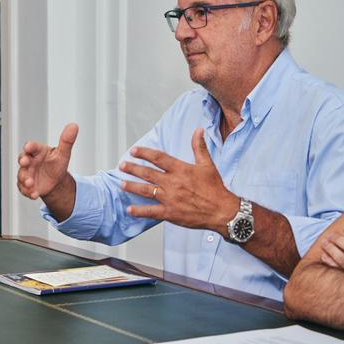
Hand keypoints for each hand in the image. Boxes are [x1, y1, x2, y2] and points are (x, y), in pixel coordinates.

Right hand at [17, 123, 77, 199]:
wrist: (55, 181)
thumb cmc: (56, 164)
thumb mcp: (63, 153)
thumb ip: (66, 141)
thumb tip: (74, 126)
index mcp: (38, 151)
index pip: (33, 146)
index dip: (30, 146)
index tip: (29, 146)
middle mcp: (30, 161)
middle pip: (22, 159)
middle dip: (23, 161)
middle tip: (24, 163)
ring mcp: (27, 173)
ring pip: (22, 175)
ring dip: (25, 179)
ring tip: (31, 183)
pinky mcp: (26, 185)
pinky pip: (24, 188)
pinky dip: (28, 192)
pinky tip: (34, 194)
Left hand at [119, 128, 238, 230]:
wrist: (222, 211)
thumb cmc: (215, 188)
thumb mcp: (207, 165)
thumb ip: (199, 147)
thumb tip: (198, 130)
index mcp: (181, 169)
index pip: (158, 158)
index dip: (144, 153)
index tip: (134, 151)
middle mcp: (173, 183)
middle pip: (148, 173)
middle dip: (133, 168)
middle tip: (122, 165)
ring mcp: (170, 198)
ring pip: (146, 190)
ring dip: (132, 186)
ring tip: (121, 183)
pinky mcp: (170, 213)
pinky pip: (150, 212)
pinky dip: (139, 211)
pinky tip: (129, 209)